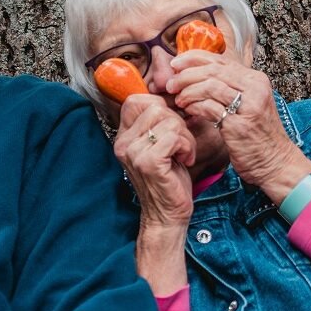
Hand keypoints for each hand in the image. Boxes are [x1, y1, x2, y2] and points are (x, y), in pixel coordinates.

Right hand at [114, 94, 195, 227]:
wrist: (167, 214)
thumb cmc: (169, 178)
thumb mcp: (160, 145)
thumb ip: (160, 122)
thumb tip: (176, 95)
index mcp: (123, 136)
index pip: (137, 100)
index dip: (160, 106)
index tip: (173, 125)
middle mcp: (123, 143)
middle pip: (156, 107)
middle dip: (178, 122)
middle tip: (181, 145)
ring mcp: (133, 152)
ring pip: (168, 120)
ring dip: (185, 136)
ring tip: (183, 153)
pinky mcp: (148, 162)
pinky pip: (175, 136)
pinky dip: (187, 146)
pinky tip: (185, 160)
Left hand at [168, 49, 310, 200]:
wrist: (276, 163)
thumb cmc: (256, 135)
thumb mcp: (246, 105)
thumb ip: (227, 88)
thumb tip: (195, 74)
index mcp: (255, 79)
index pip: (219, 60)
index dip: (193, 59)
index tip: (175, 64)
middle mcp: (255, 88)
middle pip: (212, 71)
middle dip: (186, 75)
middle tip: (170, 84)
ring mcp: (249, 106)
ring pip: (210, 86)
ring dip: (187, 91)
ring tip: (178, 99)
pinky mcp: (239, 125)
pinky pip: (209, 107)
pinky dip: (194, 106)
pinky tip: (187, 110)